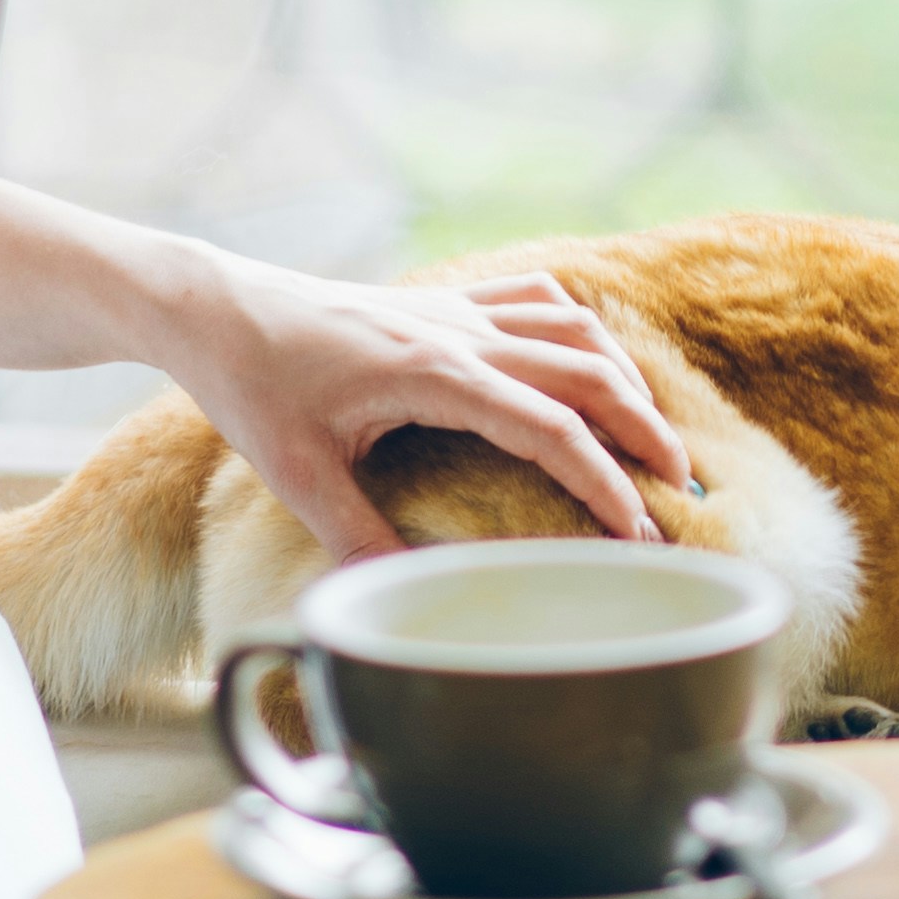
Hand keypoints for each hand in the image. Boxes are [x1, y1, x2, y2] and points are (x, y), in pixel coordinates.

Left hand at [153, 256, 698, 557]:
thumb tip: (403, 599)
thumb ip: (354, 538)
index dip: (604, 482)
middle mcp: (458, 331)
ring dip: (624, 378)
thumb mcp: (295, 474)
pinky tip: (590, 362)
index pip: (551, 427)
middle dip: (645, 429)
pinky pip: (536, 298)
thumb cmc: (251, 387)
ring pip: (574, 327)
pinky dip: (579, 329)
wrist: (217, 307)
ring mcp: (454, 307)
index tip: (639, 532)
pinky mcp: (442, 300)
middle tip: (682, 488)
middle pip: (588, 370)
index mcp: (433, 373)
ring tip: (652, 435)